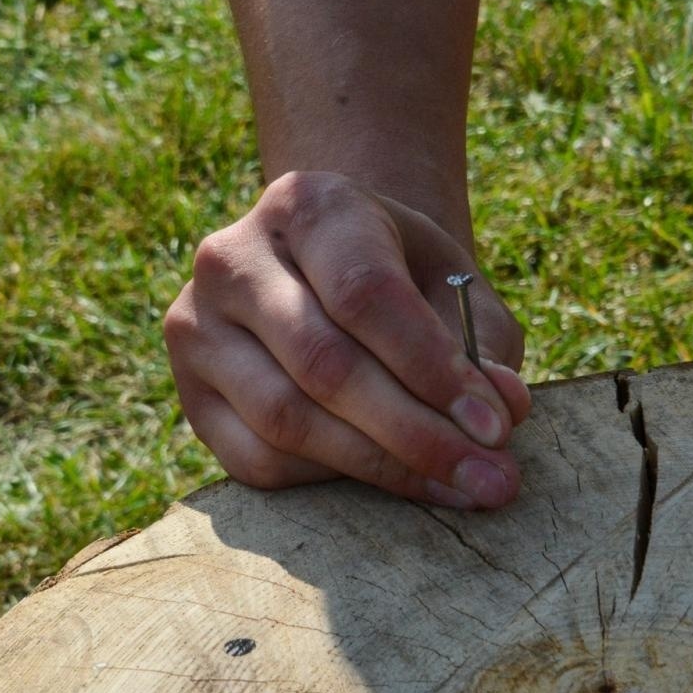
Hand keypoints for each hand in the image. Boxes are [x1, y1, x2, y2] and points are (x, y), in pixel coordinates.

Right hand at [164, 171, 531, 508]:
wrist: (324, 268)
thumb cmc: (401, 275)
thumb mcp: (451, 282)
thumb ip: (481, 341)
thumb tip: (502, 411)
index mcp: (307, 205)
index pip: (365, 294)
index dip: (431, 367)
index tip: (496, 426)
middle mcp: (233, 257)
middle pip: (324, 363)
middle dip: (416, 433)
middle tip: (490, 477)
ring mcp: (196, 325)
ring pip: (287, 419)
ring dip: (381, 466)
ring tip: (458, 487)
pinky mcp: (189, 392)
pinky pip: (258, 459)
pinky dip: (331, 480)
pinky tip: (389, 479)